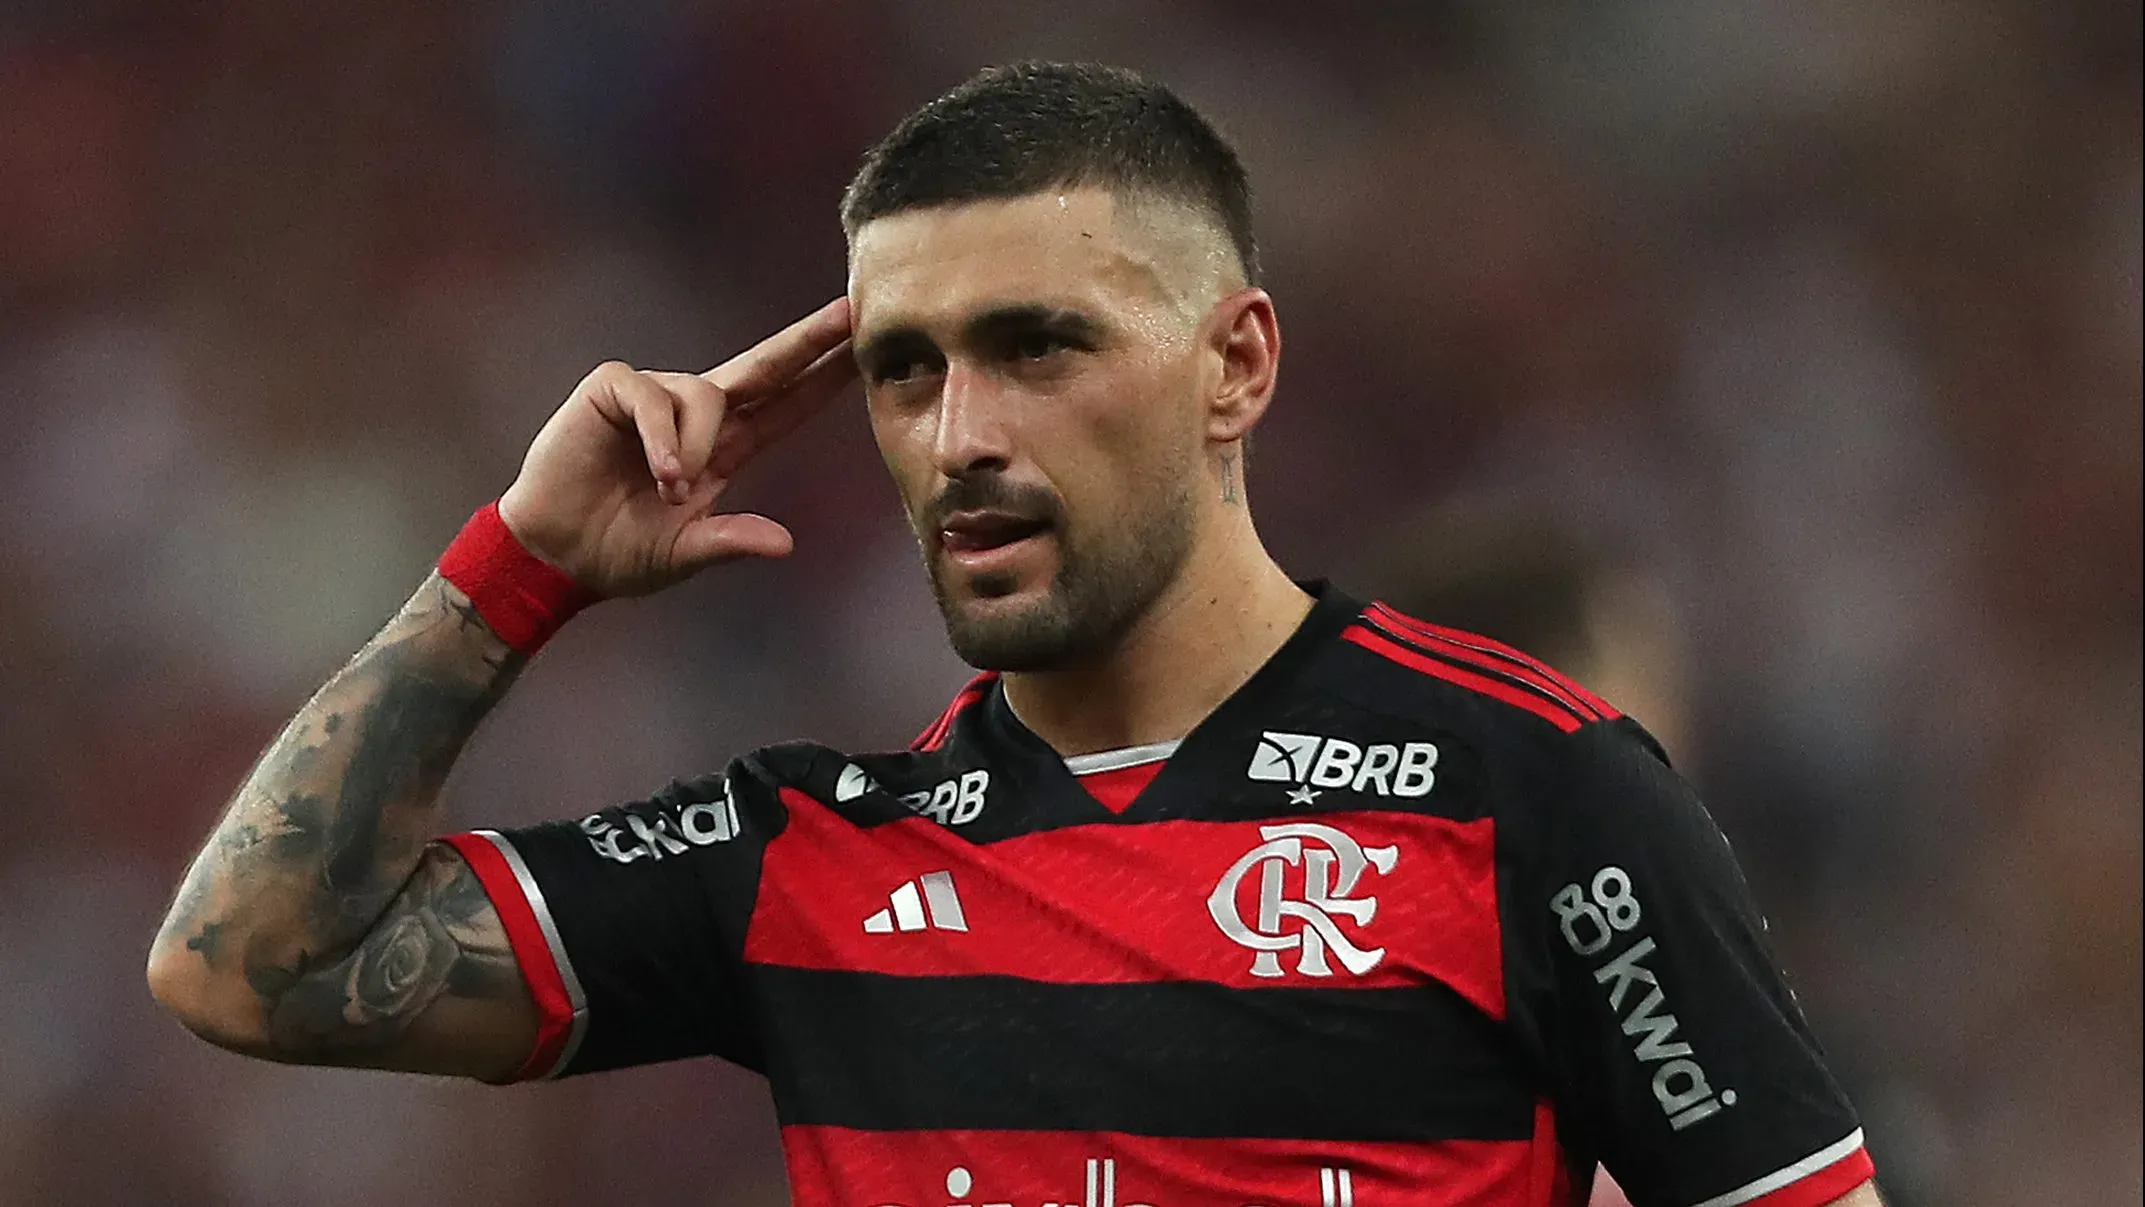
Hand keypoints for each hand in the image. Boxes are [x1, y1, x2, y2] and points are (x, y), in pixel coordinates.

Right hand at [497, 297, 855, 596]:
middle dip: (809, 340)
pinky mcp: (614, 388)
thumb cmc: (619, 553)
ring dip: (695, 449)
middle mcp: (695, 413)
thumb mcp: (686, 553)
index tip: (863, 353)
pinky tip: (658, 474)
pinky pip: (655, 397)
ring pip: (708, 395)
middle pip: (765, 367)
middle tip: (853, 313)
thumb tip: (786, 544)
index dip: (823, 379)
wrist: (555, 555)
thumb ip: (732, 542)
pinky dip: (663, 438)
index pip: (785, 405)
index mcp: (723, 448)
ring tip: (670, 491)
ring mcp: (655, 396)